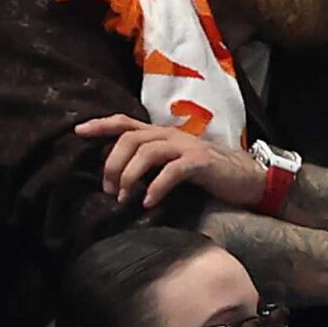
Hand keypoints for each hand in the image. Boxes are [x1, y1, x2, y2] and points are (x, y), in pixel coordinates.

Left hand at [76, 114, 267, 208]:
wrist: (249, 177)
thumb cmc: (210, 173)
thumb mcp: (176, 164)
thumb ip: (153, 165)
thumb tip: (123, 179)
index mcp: (162, 135)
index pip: (126, 123)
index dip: (102, 125)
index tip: (78, 132)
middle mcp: (171, 136)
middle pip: (130, 138)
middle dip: (112, 163)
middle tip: (108, 190)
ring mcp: (186, 147)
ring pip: (147, 152)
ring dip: (129, 175)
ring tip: (123, 198)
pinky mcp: (200, 163)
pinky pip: (172, 171)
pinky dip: (156, 187)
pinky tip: (148, 202)